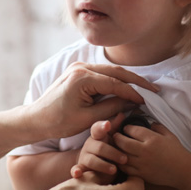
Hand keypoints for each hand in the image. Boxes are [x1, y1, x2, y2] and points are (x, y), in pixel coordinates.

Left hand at [30, 62, 158, 138]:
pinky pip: (102, 73)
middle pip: (116, 72)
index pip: (115, 83)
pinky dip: (116, 80)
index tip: (147, 100)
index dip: (133, 92)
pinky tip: (128, 87)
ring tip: (145, 88)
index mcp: (82, 78)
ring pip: (110, 71)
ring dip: (127, 79)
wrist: (36, 119)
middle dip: (136, 81)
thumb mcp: (88, 119)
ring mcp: (79, 67)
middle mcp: (81, 68)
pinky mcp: (78, 71)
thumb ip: (111, 107)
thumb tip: (131, 101)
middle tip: (153, 89)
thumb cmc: (58, 122)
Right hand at [71, 113, 127, 183]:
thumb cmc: (108, 148)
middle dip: (113, 153)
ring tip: (114, 170)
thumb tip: (122, 114)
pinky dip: (76, 171)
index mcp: (97, 135)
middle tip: (125, 159)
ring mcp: (84, 156)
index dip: (102, 126)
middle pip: (100, 147)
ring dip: (103, 165)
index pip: (98, 128)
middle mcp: (89, 144)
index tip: (108, 125)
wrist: (95, 165)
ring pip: (92, 160)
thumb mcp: (113, 138)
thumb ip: (117, 127)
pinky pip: (76, 169)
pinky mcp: (81, 168)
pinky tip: (77, 173)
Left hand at [114, 123, 187, 187]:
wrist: (183, 171)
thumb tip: (148, 123)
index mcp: (152, 139)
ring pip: (122, 156)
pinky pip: (126, 169)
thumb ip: (157, 127)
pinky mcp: (142, 174)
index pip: (132, 130)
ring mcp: (142, 164)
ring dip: (117, 150)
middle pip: (123, 142)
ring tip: (116, 147)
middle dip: (117, 137)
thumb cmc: (177, 152)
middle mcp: (145, 151)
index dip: (126, 127)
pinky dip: (121, 164)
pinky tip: (122, 160)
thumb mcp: (169, 135)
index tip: (126, 128)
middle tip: (116, 136)